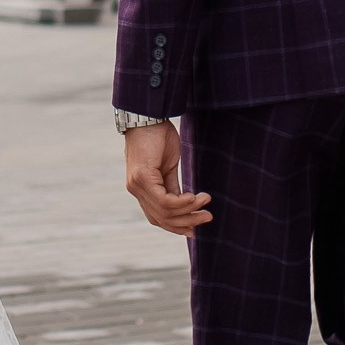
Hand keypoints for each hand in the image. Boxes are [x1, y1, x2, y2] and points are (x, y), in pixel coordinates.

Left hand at [123, 120, 211, 236]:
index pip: (157, 216)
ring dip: (189, 211)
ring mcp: (136, 185)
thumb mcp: (168, 165)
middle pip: (161, 219)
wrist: (147, 115)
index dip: (176, 226)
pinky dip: (182, 202)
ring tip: (206, 203)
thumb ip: (172, 186)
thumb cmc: (158, 136)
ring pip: (164, 212)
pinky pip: (164, 200)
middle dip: (187, 222)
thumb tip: (184, 204)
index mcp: (141, 188)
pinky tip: (194, 198)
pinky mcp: (142, 177)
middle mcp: (135, 189)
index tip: (195, 229)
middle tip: (208, 217)